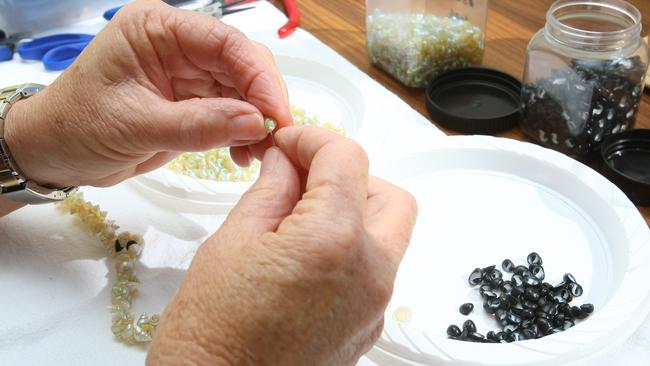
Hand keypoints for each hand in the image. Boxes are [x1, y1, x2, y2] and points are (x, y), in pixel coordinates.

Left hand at [3, 0, 290, 187]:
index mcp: (156, 29)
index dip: (258, 76)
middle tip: (276, 135)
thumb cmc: (77, 126)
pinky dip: (244, 133)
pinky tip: (244, 154)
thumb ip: (198, 125)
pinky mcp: (192, 101)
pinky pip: (232, 112)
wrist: (55, 152)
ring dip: (257, 120)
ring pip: (243, 89)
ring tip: (261, 152)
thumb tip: (254, 123)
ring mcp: (187, 73)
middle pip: (241, 63)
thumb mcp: (136, 126)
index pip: (224, 42)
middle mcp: (177, 45)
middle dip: (262, 99)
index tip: (275, 113)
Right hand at [148, 127, 417, 365]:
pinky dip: (352, 248)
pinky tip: (307, 254)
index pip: (347, 158)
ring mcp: (375, 305)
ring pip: (388, 233)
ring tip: (299, 218)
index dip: (313, 139)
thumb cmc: (210, 335)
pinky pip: (376, 270)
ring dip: (353, 211)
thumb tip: (287, 161)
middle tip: (302, 178)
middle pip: (388, 195)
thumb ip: (272, 190)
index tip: (288, 144)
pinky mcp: (368, 326)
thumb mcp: (233, 241)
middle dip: (348, 175)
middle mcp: (370, 273)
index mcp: (334, 240)